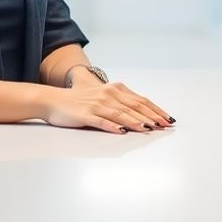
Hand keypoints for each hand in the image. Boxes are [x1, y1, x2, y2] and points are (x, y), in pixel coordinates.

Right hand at [40, 81, 174, 133]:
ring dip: (136, 122)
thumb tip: (142, 115)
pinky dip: (113, 126)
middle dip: (151, 116)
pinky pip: (102, 121)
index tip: (167, 119)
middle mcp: (108, 94)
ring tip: (149, 128)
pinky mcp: (85, 115)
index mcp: (114, 89)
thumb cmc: (80, 101)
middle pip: (134, 107)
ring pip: (121, 114)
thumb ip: (121, 103)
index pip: (140, 100)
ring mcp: (97, 104)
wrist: (53, 100)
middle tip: (164, 125)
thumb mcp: (103, 97)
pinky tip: (122, 131)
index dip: (155, 110)